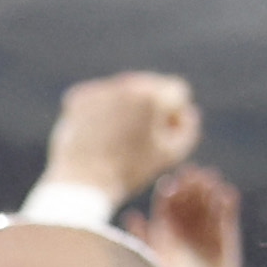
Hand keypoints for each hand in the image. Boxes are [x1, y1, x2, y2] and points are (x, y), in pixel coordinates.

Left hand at [37, 73, 201, 208]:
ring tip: (116, 139)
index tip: (160, 137)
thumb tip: (187, 110)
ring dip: (127, 107)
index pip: (178, 92)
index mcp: (153, 96)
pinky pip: (101, 97)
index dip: (173, 117)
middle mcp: (128, 83)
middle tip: (137, 139)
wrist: (81, 183)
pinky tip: (99, 134)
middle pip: (151, 86)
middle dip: (150, 108)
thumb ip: (187, 128)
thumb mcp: (170, 154)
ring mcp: (101, 87)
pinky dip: (102, 111)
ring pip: (125, 91)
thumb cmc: (130, 171)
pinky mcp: (79, 95)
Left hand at [135, 166, 244, 266]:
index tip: (174, 183)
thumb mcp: (153, 261)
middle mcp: (186, 230)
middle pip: (190, 200)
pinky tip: (227, 193)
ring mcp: (206, 233)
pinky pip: (227, 217)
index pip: (169, 205)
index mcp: (166, 232)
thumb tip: (131, 215)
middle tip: (194, 175)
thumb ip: (144, 238)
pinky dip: (228, 205)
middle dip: (192, 187)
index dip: (172, 192)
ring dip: (210, 191)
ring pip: (208, 205)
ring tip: (211, 180)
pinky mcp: (226, 239)